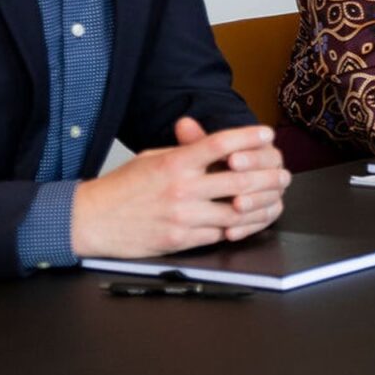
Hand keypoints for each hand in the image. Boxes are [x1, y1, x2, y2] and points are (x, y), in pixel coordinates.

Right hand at [71, 119, 291, 257]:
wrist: (90, 220)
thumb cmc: (121, 187)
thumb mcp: (151, 158)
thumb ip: (184, 150)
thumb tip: (211, 136)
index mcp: (174, 162)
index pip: (220, 144)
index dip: (249, 137)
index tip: (267, 135)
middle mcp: (181, 187)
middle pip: (238, 178)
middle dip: (268, 175)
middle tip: (284, 174)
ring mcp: (183, 215)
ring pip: (236, 210)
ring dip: (261, 205)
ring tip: (275, 199)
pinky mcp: (181, 240)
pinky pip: (220, 233)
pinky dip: (239, 227)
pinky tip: (250, 220)